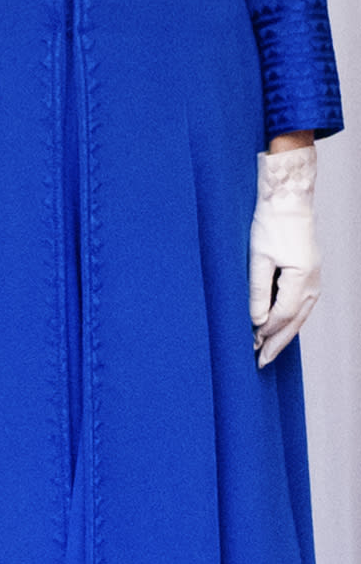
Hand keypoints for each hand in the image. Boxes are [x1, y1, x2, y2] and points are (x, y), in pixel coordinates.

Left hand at [251, 140, 321, 366]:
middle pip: (294, 323)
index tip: (248, 347)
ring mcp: (314, 281)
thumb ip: (257, 290)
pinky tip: (278, 326)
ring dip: (282, 334)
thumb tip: (255, 320)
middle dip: (276, 344)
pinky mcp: (309, 275)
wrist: (289, 201)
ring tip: (266, 350)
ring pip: (299, 316)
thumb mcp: (258, 256)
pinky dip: (288, 319)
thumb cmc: (271, 223)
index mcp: (301, 280)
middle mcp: (313, 285)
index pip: (282, 317)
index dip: (265, 334)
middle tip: (260, 362)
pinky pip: (300, 305)